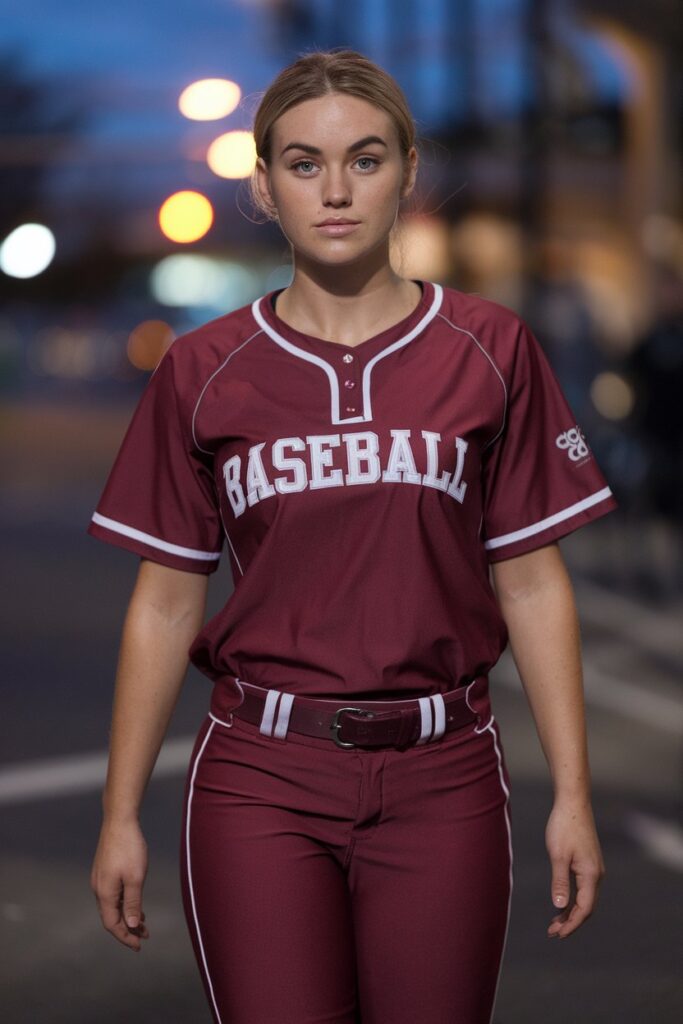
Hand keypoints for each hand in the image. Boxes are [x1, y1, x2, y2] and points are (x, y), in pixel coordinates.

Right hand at [90, 818, 149, 950]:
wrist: (119, 820)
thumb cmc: (129, 848)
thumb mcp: (136, 878)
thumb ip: (132, 903)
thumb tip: (130, 926)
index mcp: (105, 893)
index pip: (112, 924)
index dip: (125, 937)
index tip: (139, 945)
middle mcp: (99, 888)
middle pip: (112, 917)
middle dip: (128, 929)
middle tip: (145, 936)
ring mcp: (100, 879)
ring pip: (113, 905)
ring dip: (127, 915)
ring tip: (143, 922)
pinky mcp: (104, 870)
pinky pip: (113, 894)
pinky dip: (124, 903)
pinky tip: (136, 902)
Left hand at [544, 797, 604, 938]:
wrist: (573, 803)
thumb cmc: (564, 826)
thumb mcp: (558, 855)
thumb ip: (559, 881)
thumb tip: (559, 906)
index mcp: (591, 875)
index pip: (584, 909)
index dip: (572, 924)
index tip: (558, 934)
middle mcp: (597, 874)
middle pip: (587, 907)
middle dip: (571, 922)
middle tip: (552, 932)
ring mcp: (594, 868)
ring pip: (585, 898)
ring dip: (571, 911)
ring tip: (554, 922)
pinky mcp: (589, 862)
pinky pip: (583, 888)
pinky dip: (573, 899)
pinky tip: (561, 903)